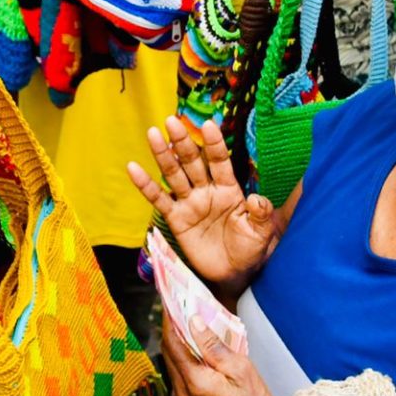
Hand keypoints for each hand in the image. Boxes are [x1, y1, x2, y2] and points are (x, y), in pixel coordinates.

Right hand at [126, 117, 285, 303]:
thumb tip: (258, 199)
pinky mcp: (176, 218)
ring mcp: (190, 203)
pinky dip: (145, 185)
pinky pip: (158, 199)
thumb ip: (260, 215)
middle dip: (183, 142)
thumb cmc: (250, 249)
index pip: (220, 161)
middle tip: (172, 121)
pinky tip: (133, 168)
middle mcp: (207, 191)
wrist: (233, 273)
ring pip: (174, 174)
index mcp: (229, 189)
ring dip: (163, 155)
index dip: (214, 144)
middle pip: (192, 162)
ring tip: (152, 134)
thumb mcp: (261, 233)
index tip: (208, 124)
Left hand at [160, 297, 289, 395]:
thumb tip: (193, 322)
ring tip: (186, 329)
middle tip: (177, 311)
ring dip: (177, 348)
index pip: (173, 344)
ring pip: (173, 369)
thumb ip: (213, 345)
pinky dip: (184, 365)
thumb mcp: (240, 368)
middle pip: (168, 356)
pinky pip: (180, 382)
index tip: (170, 303)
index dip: (170, 321)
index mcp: (195, 384)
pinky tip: (195, 355)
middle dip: (171, 332)